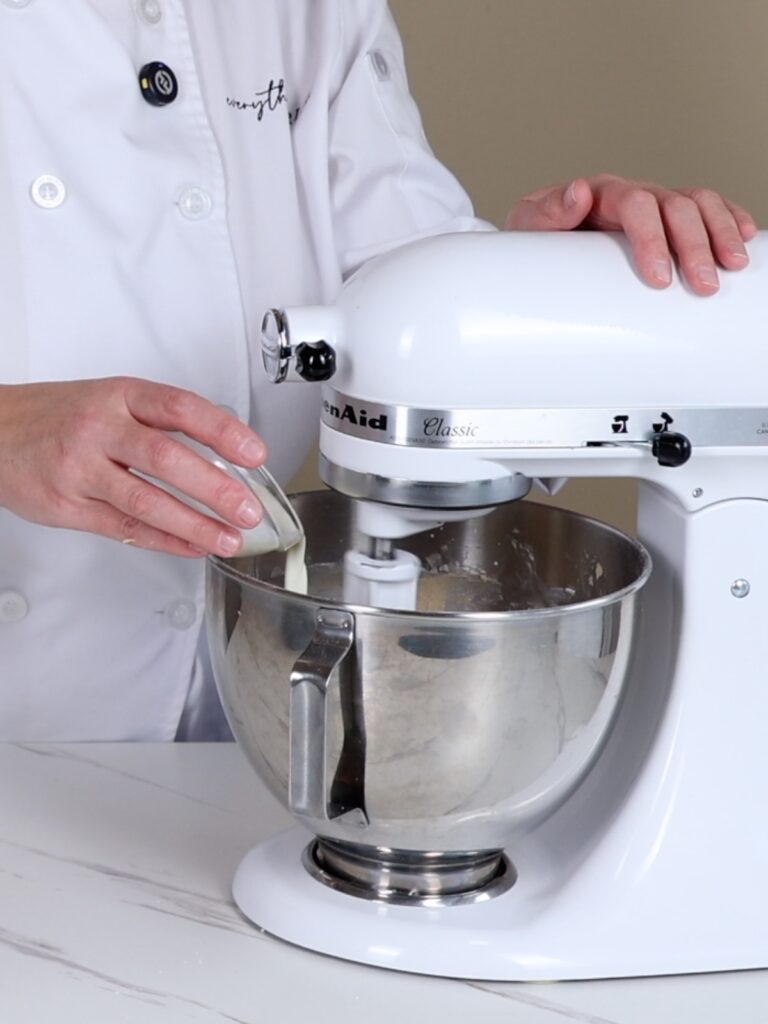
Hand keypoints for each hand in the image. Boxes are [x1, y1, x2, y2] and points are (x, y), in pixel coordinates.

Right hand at [0, 378, 267, 557]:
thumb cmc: (59, 416)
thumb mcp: (111, 399)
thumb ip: (159, 422)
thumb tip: (223, 453)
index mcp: (120, 396)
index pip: (180, 408)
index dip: (222, 431)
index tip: (255, 453)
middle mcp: (100, 428)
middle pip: (167, 458)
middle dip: (215, 489)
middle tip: (248, 510)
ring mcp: (81, 469)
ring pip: (146, 501)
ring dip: (195, 525)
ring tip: (229, 538)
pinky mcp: (68, 506)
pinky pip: (124, 528)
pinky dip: (165, 540)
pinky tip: (193, 547)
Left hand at [504, 173, 756, 295]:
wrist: (541, 243)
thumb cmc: (537, 238)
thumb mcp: (528, 225)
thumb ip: (547, 212)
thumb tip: (577, 194)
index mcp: (602, 192)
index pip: (636, 205)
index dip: (651, 238)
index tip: (659, 277)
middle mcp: (635, 194)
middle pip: (675, 206)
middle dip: (693, 246)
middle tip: (702, 285)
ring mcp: (656, 204)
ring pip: (699, 204)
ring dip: (720, 232)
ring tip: (734, 265)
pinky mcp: (670, 219)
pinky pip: (708, 209)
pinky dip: (730, 220)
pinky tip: (745, 237)